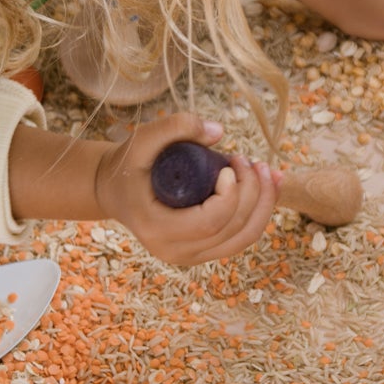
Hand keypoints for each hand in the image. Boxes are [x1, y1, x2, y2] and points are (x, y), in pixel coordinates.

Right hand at [93, 112, 279, 265]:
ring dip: (264, 203)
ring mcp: (191, 257)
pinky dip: (260, 213)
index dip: (231, 194)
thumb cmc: (126, 165)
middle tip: (249, 159)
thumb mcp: (141, 140)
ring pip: (244, 238)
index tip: (229, 164)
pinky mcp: (203, 252)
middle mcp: (175, 252)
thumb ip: (174, 127)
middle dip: (254, 192)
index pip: (209, 222)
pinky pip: (241, 238)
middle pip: (233, 229)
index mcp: (157, 229)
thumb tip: (219, 132)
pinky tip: (270, 186)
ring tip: (266, 170)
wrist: (112, 190)